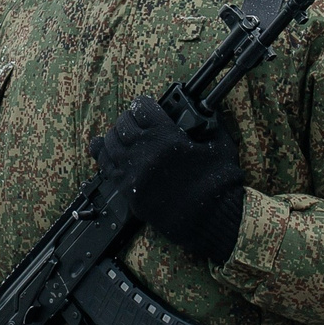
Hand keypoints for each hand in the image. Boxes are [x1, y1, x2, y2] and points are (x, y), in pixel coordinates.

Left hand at [91, 96, 246, 263]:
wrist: (212, 219)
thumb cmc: (219, 184)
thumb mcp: (219, 144)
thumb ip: (207, 123)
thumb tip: (203, 112)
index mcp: (165, 137)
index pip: (142, 108)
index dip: (144, 104)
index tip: (145, 107)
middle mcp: (144, 153)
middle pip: (123, 124)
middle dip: (130, 119)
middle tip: (136, 121)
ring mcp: (133, 173)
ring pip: (110, 144)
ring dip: (115, 136)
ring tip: (123, 135)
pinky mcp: (129, 192)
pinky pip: (106, 167)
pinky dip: (104, 155)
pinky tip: (104, 149)